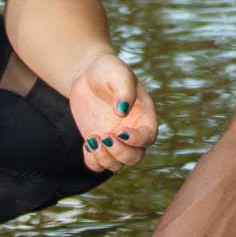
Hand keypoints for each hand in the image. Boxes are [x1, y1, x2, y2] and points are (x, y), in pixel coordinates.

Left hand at [68, 49, 157, 173]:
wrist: (88, 75)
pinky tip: (87, 144)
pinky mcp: (99, 145)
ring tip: (92, 139)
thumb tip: (122, 111)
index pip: (148, 137)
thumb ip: (123, 89)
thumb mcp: (117, 72)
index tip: (120, 132)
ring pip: (117, 165)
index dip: (137, 140)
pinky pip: (98, 165)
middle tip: (104, 136)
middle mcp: (132, 133)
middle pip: (134, 157)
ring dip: (104, 158)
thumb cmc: (108, 70)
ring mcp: (115, 141)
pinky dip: (93, 161)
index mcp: (144, 116)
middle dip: (120, 153)